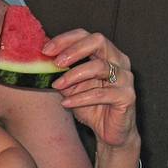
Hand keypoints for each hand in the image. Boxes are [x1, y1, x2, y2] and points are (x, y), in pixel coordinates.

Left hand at [44, 29, 137, 146]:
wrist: (108, 132)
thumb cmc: (90, 105)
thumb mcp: (70, 85)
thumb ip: (60, 71)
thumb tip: (40, 59)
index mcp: (106, 53)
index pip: (86, 36)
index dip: (65, 40)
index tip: (46, 50)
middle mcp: (119, 61)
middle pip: (99, 41)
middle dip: (74, 50)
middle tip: (56, 63)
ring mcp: (125, 78)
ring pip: (100, 67)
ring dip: (73, 75)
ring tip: (57, 85)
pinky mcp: (127, 97)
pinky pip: (101, 93)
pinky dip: (80, 98)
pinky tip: (66, 103)